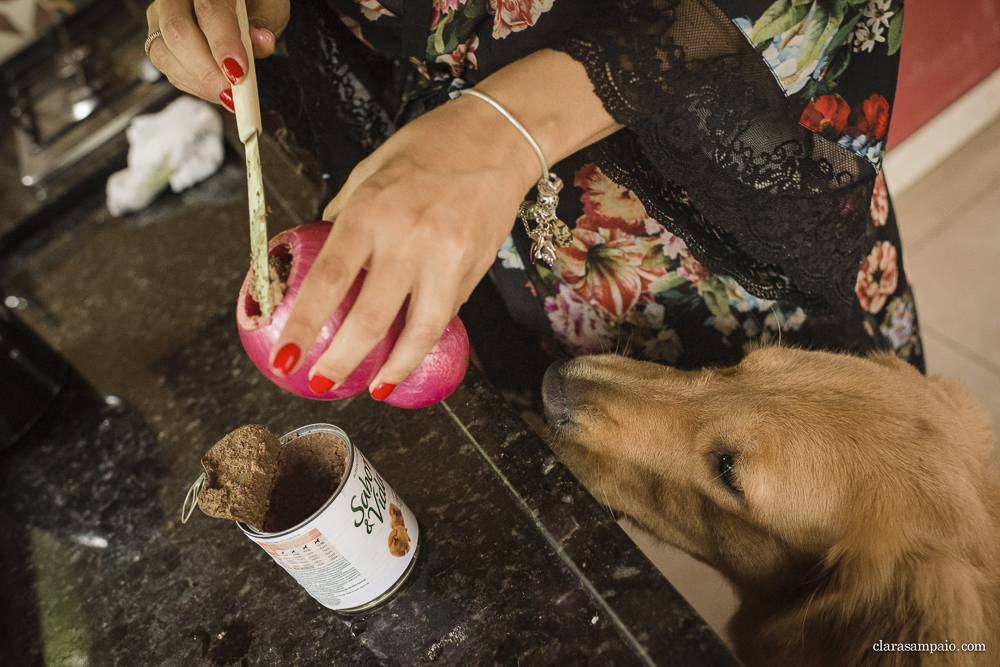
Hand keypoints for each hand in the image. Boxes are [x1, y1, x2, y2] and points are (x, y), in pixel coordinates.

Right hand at [145, 0, 288, 109]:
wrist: (236, 5)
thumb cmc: (253, 2)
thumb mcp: (269, 6)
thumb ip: (264, 22)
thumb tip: (262, 42)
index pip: (210, 12)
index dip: (223, 45)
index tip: (238, 74)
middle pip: (177, 32)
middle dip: (207, 72)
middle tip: (232, 94)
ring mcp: (161, 17)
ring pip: (164, 54)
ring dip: (199, 83)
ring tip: (228, 96)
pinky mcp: (159, 41)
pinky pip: (168, 69)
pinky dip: (194, 85)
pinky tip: (215, 89)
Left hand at [268, 92, 541, 398]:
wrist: (497, 138)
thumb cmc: (429, 148)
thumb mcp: (369, 171)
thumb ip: (344, 215)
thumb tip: (320, 252)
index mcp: (371, 211)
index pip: (329, 280)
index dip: (305, 326)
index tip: (287, 356)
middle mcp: (408, 238)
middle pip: (370, 318)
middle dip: (341, 361)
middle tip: (322, 384)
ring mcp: (446, 256)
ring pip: (418, 330)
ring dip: (393, 368)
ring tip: (376, 388)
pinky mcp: (474, 267)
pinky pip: (446, 315)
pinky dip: (424, 341)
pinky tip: (410, 354)